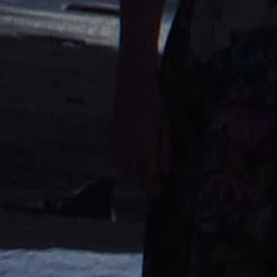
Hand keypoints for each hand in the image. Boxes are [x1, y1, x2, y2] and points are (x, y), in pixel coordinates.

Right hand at [109, 53, 169, 219]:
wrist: (132, 82)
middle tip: (151, 188)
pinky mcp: (111, 133)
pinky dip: (120, 161)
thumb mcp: (165, 124)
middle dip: (143, 182)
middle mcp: (130, 145)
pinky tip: (125, 163)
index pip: (147, 173)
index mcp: (146, 143)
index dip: (151, 186)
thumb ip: (165, 148)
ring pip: (123, 165)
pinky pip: (114, 155)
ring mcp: (118, 140)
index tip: (156, 194)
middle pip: (135, 173)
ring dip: (132, 172)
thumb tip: (165, 170)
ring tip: (140, 176)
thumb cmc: (154, 101)